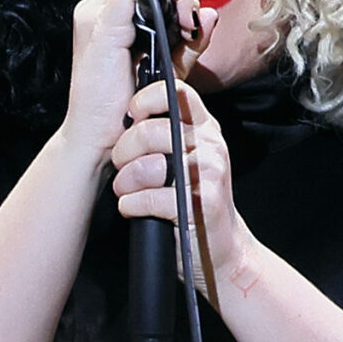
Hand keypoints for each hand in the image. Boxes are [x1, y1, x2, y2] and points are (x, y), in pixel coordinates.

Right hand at [60, 0, 212, 161]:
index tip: (191, 27)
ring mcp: (94, 14)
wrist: (96, 139)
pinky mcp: (102, 25)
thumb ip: (188, 42)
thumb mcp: (166, 69)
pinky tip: (181, 20)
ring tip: (187, 27)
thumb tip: (210, 14)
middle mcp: (95, 9)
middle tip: (192, 28)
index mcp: (107, 17)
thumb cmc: (123, 110)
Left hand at [111, 78, 252, 300]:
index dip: (144, 100)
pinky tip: (134, 209)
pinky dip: (131, 206)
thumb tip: (125, 112)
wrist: (221, 250)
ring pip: (148, 165)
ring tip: (126, 191)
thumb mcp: (188, 157)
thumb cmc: (194, 200)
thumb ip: (167, 132)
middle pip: (150, 130)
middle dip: (124, 150)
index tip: (130, 117)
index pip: (175, 92)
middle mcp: (211, 146)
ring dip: (125, 182)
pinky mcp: (199, 204)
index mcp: (206, 129)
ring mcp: (208, 174)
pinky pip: (148, 198)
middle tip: (121, 165)